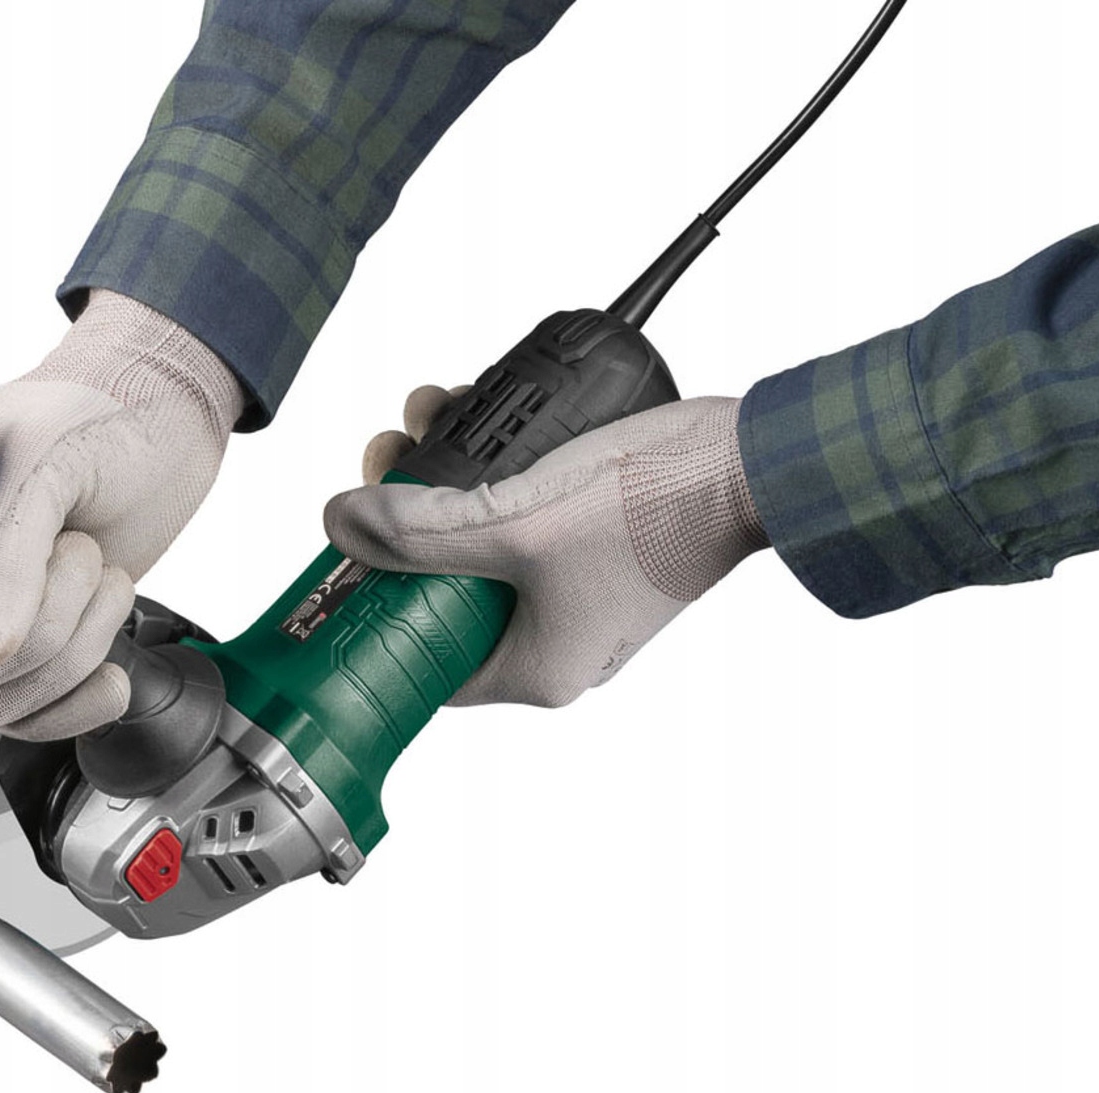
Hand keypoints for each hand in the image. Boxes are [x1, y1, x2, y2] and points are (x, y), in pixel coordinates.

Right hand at [0, 289, 245, 739]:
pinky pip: (31, 720)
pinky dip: (80, 705)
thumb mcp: (47, 465)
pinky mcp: (36, 652)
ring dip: (74, 650)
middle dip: (42, 622)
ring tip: (106, 576)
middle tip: (82, 549)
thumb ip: (5, 554)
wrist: (160, 427)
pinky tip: (113, 671)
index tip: (30, 570)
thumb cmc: (94, 417)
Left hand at [324, 388, 767, 706]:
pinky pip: (522, 519)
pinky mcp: (596, 548)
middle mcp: (559, 643)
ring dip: (446, 479)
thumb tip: (343, 523)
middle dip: (408, 515)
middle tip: (387, 461)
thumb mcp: (516, 523)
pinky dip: (492, 473)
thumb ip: (421, 530)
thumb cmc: (655, 507)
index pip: (426, 658)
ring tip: (426, 420)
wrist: (754, 463)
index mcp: (539, 669)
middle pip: (446, 584)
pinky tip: (472, 418)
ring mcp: (580, 595)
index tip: (349, 548)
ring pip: (482, 541)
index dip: (377, 602)